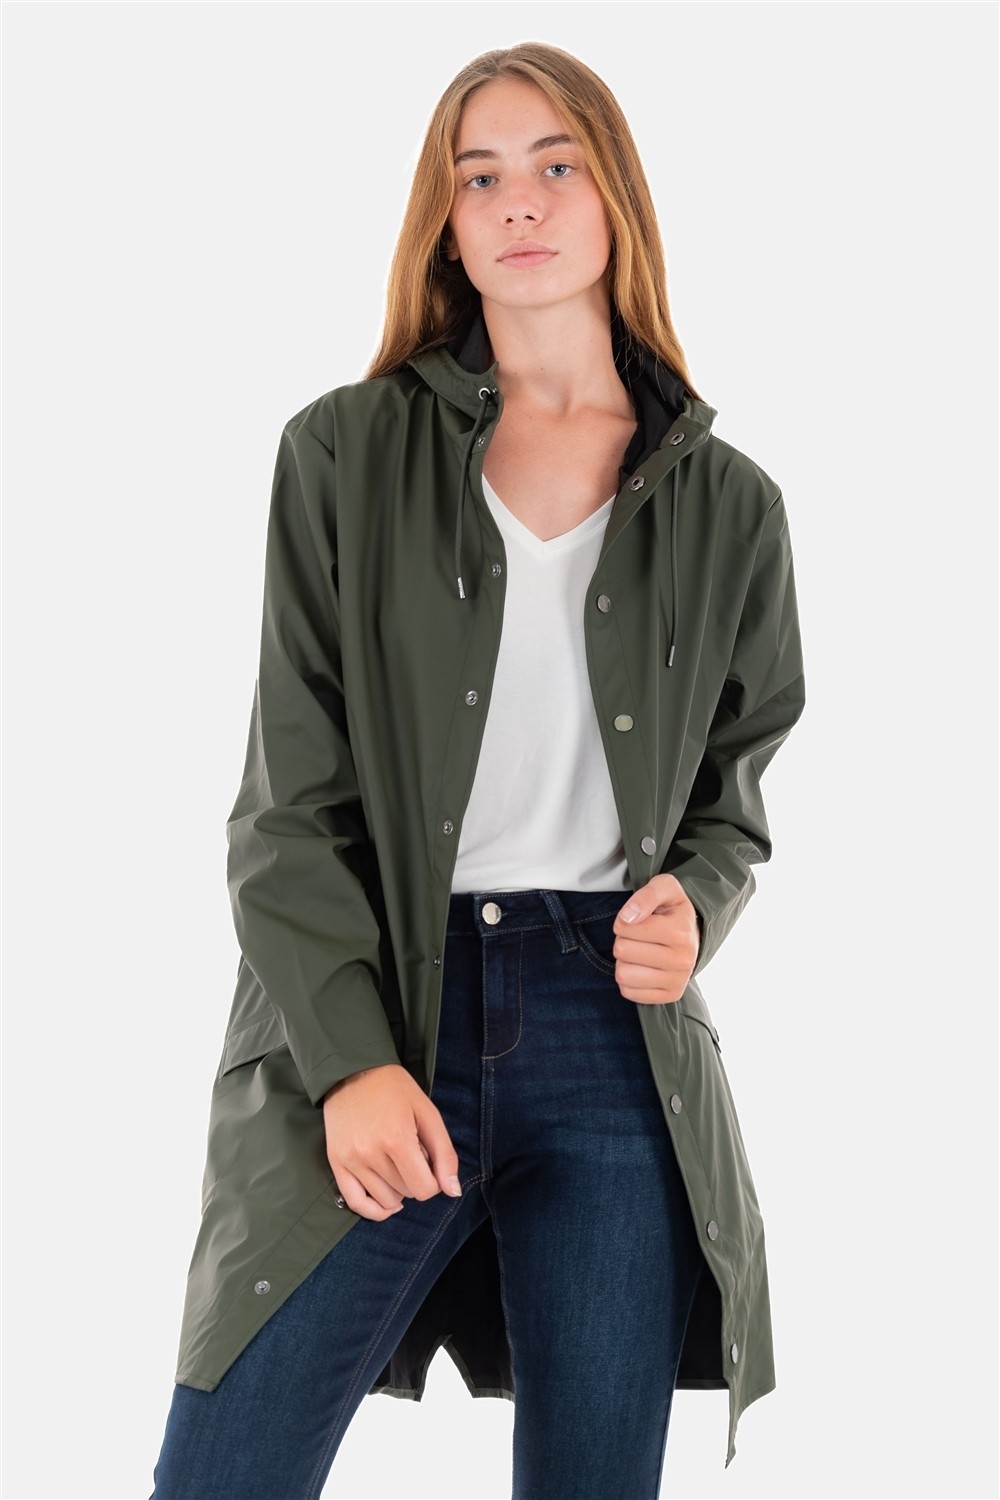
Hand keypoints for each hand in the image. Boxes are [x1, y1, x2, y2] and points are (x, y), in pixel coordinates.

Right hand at [322, 1064, 462, 1220]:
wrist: (352, 1070)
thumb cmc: (395, 1089)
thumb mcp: (428, 1113)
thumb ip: (444, 1154)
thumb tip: (452, 1191)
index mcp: (397, 1140)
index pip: (424, 1189)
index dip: (433, 1179)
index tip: (428, 1161)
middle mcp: (371, 1154)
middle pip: (406, 1193)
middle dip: (415, 1177)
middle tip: (410, 1153)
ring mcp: (351, 1160)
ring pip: (385, 1200)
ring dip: (398, 1189)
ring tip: (396, 1164)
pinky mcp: (336, 1163)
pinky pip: (354, 1203)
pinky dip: (373, 1210)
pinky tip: (386, 1203)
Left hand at [611, 875, 699, 1004]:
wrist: (692, 934)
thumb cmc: (671, 909)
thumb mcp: (663, 888)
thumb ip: (645, 896)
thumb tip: (627, 918)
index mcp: (680, 931)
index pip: (625, 927)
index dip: (622, 921)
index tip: (635, 919)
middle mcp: (683, 960)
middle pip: (622, 951)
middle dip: (623, 940)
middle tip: (638, 937)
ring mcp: (678, 981)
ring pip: (623, 974)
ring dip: (623, 961)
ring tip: (639, 952)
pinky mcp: (671, 996)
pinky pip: (629, 992)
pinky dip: (628, 980)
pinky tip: (641, 968)